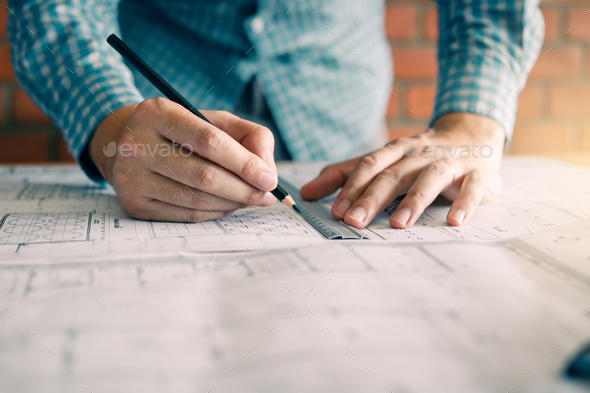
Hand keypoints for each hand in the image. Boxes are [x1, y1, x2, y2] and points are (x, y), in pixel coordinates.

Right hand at [89, 98, 277, 221]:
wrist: (129, 146)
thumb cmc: (182, 132)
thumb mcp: (215, 120)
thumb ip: (250, 135)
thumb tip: (267, 169)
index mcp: (157, 112)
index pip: (210, 141)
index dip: (245, 163)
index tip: (270, 179)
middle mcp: (137, 144)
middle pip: (205, 176)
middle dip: (244, 190)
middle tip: (266, 196)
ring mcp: (131, 177)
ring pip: (197, 200)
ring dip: (233, 204)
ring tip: (251, 199)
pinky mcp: (134, 204)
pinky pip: (186, 216)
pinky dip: (215, 213)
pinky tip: (228, 205)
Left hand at [300, 113, 504, 228]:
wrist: (472, 134)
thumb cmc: (418, 157)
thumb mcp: (382, 162)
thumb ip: (344, 176)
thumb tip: (305, 192)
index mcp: (395, 151)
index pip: (369, 166)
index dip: (351, 188)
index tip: (335, 212)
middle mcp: (420, 154)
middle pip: (394, 174)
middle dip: (373, 197)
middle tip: (355, 221)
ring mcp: (450, 162)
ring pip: (430, 178)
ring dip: (414, 201)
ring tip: (399, 224)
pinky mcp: (478, 174)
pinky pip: (472, 187)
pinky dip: (465, 203)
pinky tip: (455, 221)